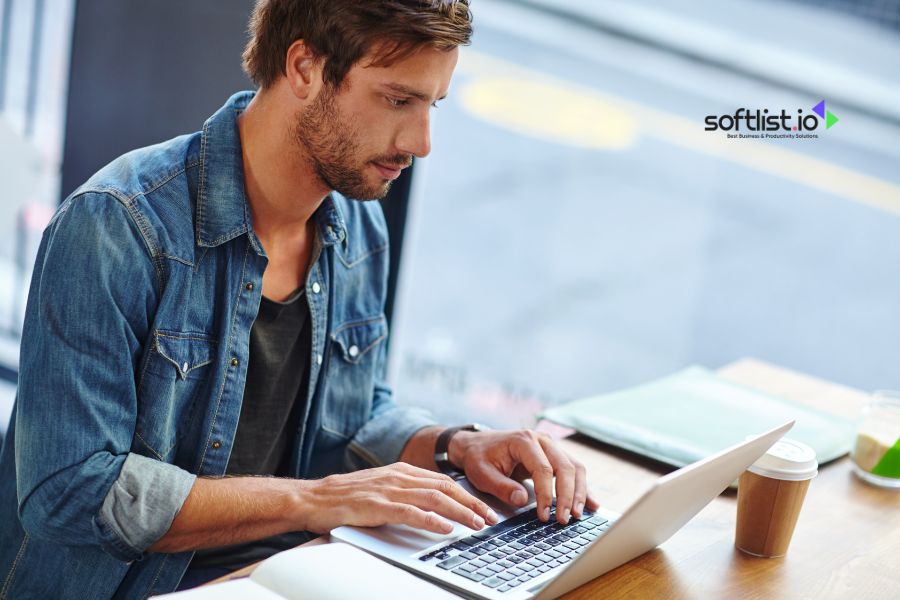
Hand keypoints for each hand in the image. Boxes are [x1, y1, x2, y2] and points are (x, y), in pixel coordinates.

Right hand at [298, 462, 499, 534]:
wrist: (313, 498)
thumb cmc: (347, 497)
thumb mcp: (382, 487)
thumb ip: (406, 491)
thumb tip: (435, 505)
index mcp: (402, 470)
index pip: (444, 481)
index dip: (468, 494)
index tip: (486, 508)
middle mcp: (399, 476)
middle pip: (445, 487)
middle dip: (472, 503)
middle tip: (491, 518)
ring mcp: (388, 489)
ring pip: (434, 498)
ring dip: (459, 512)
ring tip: (477, 524)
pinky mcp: (377, 505)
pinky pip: (410, 512)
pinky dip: (431, 520)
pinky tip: (446, 528)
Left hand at [448, 429, 599, 524]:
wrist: (477, 445)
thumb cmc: (479, 458)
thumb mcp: (482, 474)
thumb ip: (501, 487)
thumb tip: (523, 501)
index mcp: (523, 440)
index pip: (542, 468)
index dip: (546, 494)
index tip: (543, 516)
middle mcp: (542, 439)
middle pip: (565, 466)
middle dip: (568, 495)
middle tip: (564, 519)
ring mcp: (550, 446)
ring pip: (574, 467)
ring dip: (580, 492)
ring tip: (577, 515)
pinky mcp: (554, 456)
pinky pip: (574, 470)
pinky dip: (583, 487)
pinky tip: (592, 504)